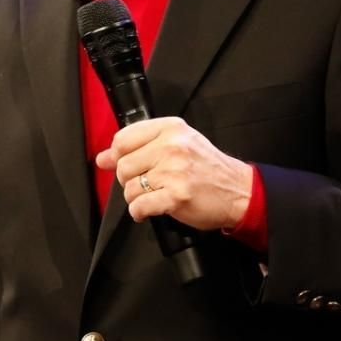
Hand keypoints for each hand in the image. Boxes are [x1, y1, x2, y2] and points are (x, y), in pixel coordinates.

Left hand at [95, 117, 254, 231]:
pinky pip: (139, 206)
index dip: (117, 156)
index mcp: (170, 128)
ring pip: (129, 188)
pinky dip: (139, 212)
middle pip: (123, 165)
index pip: (122, 139)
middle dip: (128, 180)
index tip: (125, 165)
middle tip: (145, 184)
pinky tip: (149, 210)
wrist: (238, 191)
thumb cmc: (207, 168)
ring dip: (136, 197)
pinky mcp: (176, 196)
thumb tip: (102, 158)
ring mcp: (174, 172)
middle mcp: (172, 146)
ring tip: (153, 195)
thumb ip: (139, 147)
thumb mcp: (177, 145)